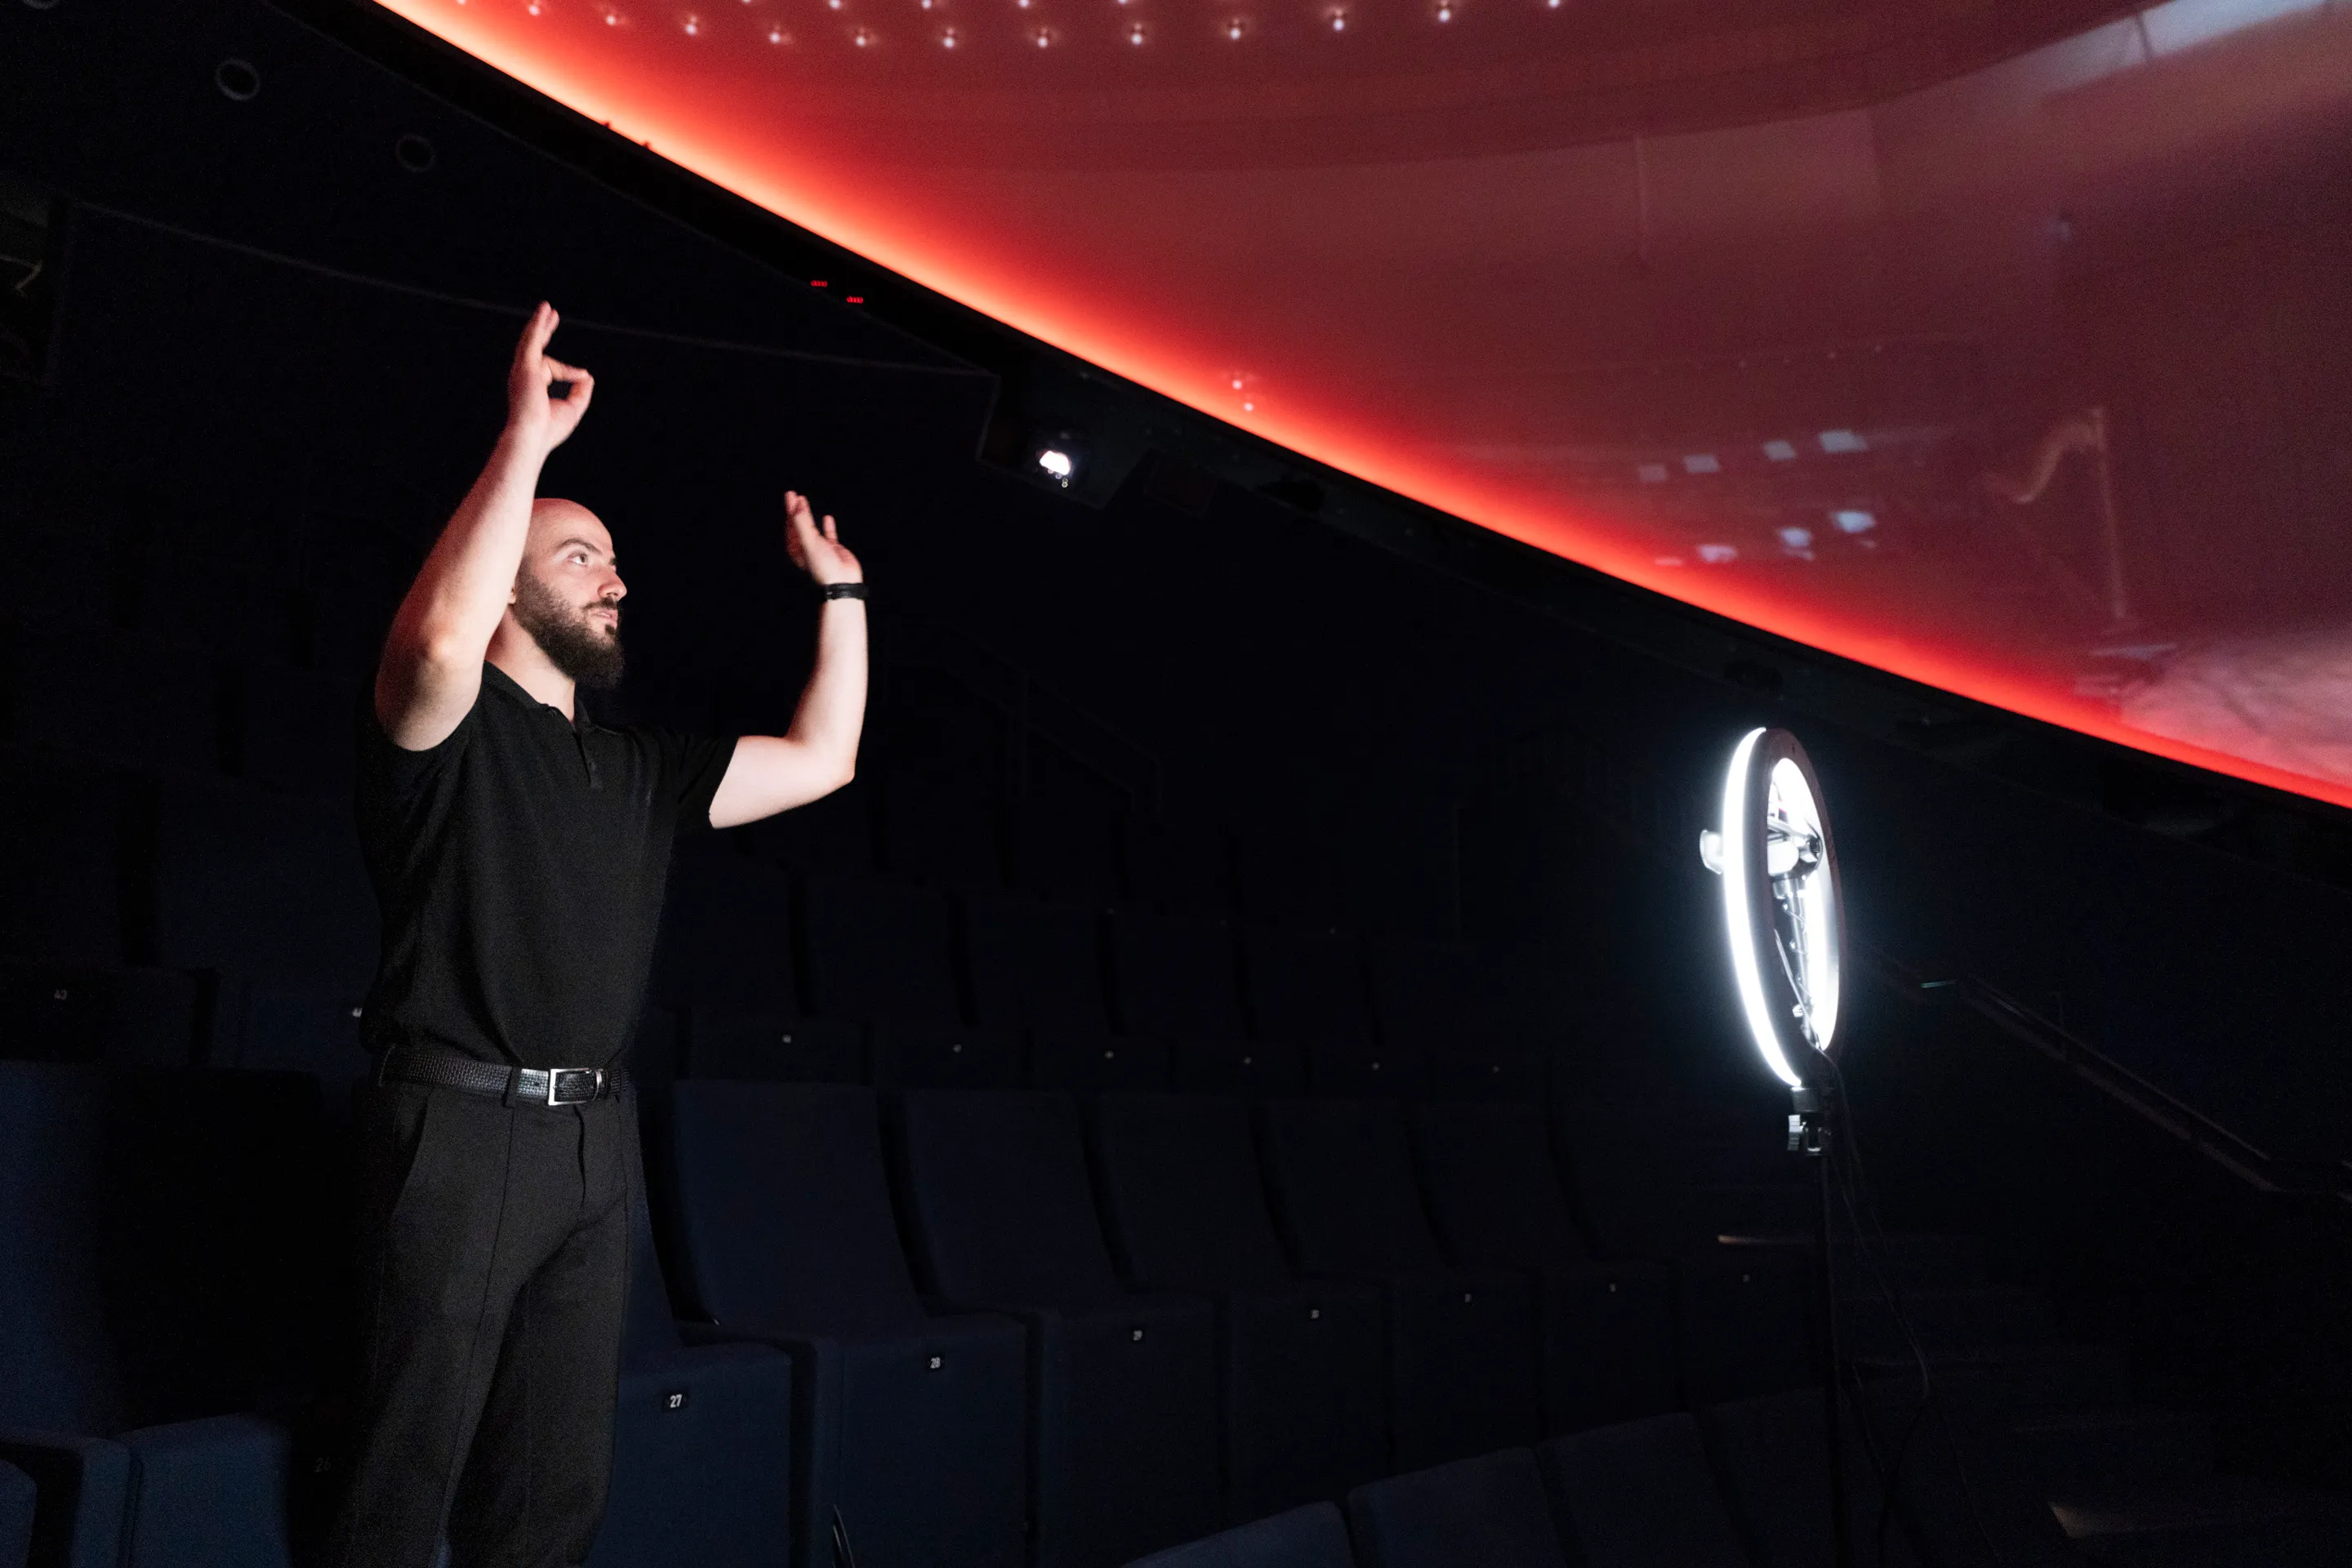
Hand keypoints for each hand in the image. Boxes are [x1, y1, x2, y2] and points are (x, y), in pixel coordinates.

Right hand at [505, 303, 594, 453]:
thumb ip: (581, 392)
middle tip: (552, 315)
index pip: (551, 369)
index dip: (570, 371)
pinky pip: (532, 341)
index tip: (584, 375)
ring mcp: (522, 370)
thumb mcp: (572, 409)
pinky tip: (544, 313)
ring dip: (539, 323)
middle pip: (534, 347)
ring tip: (547, 307)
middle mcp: (523, 376)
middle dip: (543, 330)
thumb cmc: (548, 429)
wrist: (532, 436)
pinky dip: (538, 327)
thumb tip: (588, 376)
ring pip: (531, 340)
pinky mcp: (525, 367)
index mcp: (531, 385)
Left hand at [783, 490, 862, 587]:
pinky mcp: (834, 549)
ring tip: (805, 502)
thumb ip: (802, 523)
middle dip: (796, 510)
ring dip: (808, 515)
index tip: (790, 495)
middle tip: (793, 495)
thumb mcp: (809, 542)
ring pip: (811, 527)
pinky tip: (827, 518)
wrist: (842, 582)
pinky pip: (829, 534)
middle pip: (798, 524)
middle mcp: (806, 547)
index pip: (791, 525)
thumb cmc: (823, 565)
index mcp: (797, 548)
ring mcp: (820, 548)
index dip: (790, 510)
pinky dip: (827, 526)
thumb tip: (798, 505)